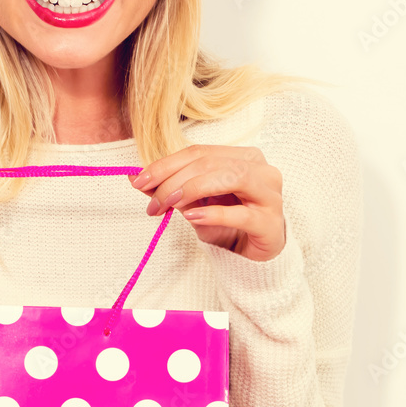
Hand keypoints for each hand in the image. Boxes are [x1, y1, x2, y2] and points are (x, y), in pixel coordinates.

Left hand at [128, 145, 285, 261]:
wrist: (253, 254)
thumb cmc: (227, 223)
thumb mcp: (195, 202)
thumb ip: (170, 188)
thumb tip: (134, 178)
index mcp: (242, 157)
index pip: (199, 152)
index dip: (166, 164)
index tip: (140, 181)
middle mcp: (260, 170)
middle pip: (211, 163)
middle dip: (174, 180)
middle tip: (153, 202)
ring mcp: (269, 195)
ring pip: (232, 177)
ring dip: (193, 189)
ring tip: (170, 204)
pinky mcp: (270, 223)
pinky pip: (241, 213)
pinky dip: (213, 213)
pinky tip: (193, 217)